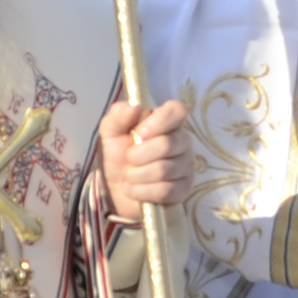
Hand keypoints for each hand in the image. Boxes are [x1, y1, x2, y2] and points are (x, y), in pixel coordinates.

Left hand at [99, 97, 194, 217]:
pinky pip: (165, 190)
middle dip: (138, 155)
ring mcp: (186, 166)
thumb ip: (118, 115)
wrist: (117, 188)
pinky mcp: (185, 189)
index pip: (177, 110)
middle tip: (128, 160)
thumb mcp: (111, 132)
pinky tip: (135, 189)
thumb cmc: (119, 155)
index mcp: (167, 122)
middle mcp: (182, 141)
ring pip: (163, 170)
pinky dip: (141, 191)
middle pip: (167, 144)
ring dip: (136, 175)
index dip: (159, 121)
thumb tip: (134, 106)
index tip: (139, 133)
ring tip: (129, 176)